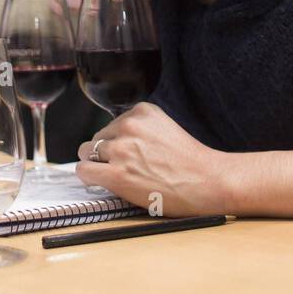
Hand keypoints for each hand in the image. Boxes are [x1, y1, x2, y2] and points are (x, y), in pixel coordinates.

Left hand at [77, 102, 234, 216]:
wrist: (208, 182)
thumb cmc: (191, 162)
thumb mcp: (165, 129)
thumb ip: (141, 130)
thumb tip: (114, 141)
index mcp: (143, 111)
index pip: (113, 123)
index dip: (119, 141)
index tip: (132, 153)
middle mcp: (129, 125)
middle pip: (98, 136)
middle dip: (107, 152)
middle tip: (127, 167)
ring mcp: (122, 149)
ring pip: (87, 152)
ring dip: (98, 164)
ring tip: (119, 176)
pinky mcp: (117, 174)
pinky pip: (84, 170)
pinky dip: (90, 177)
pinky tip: (105, 182)